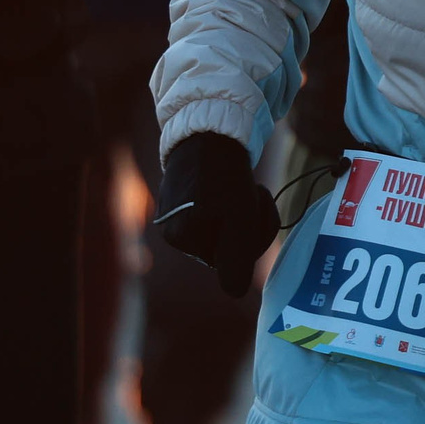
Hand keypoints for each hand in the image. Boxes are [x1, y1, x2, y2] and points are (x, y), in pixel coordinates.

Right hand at [154, 132, 280, 297]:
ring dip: (246, 213)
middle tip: (251, 194)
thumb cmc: (224, 173)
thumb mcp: (239, 217)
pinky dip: (235, 204)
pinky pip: (219, 217)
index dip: (250, 241)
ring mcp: (177, 218)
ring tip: (244, 187)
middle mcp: (173, 233)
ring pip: (226, 233)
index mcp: (180, 237)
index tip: (250, 208)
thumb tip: (235, 294)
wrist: (209, 129)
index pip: (228, 264)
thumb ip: (237, 260)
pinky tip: (234, 184)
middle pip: (226, 250)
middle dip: (250, 225)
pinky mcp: (186, 203)